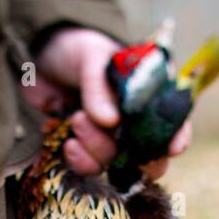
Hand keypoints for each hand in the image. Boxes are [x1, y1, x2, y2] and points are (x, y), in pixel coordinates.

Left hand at [30, 26, 192, 177]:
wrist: (41, 56)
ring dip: (96, 149)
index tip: (172, 148)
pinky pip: (90, 169)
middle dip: (131, 154)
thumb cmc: (77, 49)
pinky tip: (68, 143)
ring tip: (76, 119)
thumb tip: (110, 123)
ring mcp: (111, 140)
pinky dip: (80, 161)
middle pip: (149, 157)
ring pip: (116, 164)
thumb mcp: (91, 57)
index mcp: (148, 95)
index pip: (173, 122)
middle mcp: (135, 123)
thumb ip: (100, 88)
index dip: (177, 137)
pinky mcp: (86, 151)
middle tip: (108, 131)